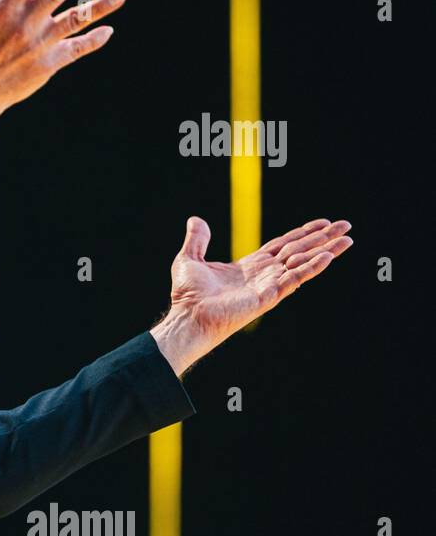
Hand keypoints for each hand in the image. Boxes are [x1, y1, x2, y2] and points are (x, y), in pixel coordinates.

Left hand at [150, 216, 353, 375]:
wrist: (188, 316)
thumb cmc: (187, 295)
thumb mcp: (189, 259)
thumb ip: (197, 240)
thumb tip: (195, 219)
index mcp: (250, 266)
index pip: (282, 245)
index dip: (302, 233)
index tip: (322, 223)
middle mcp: (263, 274)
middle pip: (299, 250)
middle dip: (322, 238)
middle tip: (345, 225)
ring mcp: (268, 285)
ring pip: (302, 262)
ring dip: (326, 250)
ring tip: (347, 239)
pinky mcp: (269, 295)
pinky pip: (295, 278)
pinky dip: (312, 267)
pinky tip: (328, 256)